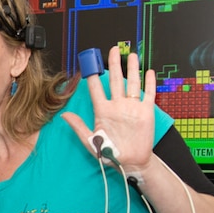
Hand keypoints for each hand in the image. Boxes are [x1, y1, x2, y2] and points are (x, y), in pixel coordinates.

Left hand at [63, 46, 156, 172]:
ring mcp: (132, 107)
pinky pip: (148, 94)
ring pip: (132, 83)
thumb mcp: (91, 142)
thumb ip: (79, 127)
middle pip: (114, 80)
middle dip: (113, 64)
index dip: (92, 76)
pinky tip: (148, 71)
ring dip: (131, 69)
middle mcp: (117, 106)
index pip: (96, 89)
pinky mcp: (146, 112)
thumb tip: (64, 115)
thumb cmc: (110, 154)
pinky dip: (149, 82)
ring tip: (130, 54)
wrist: (131, 162)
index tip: (89, 63)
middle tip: (112, 49)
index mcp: (103, 111)